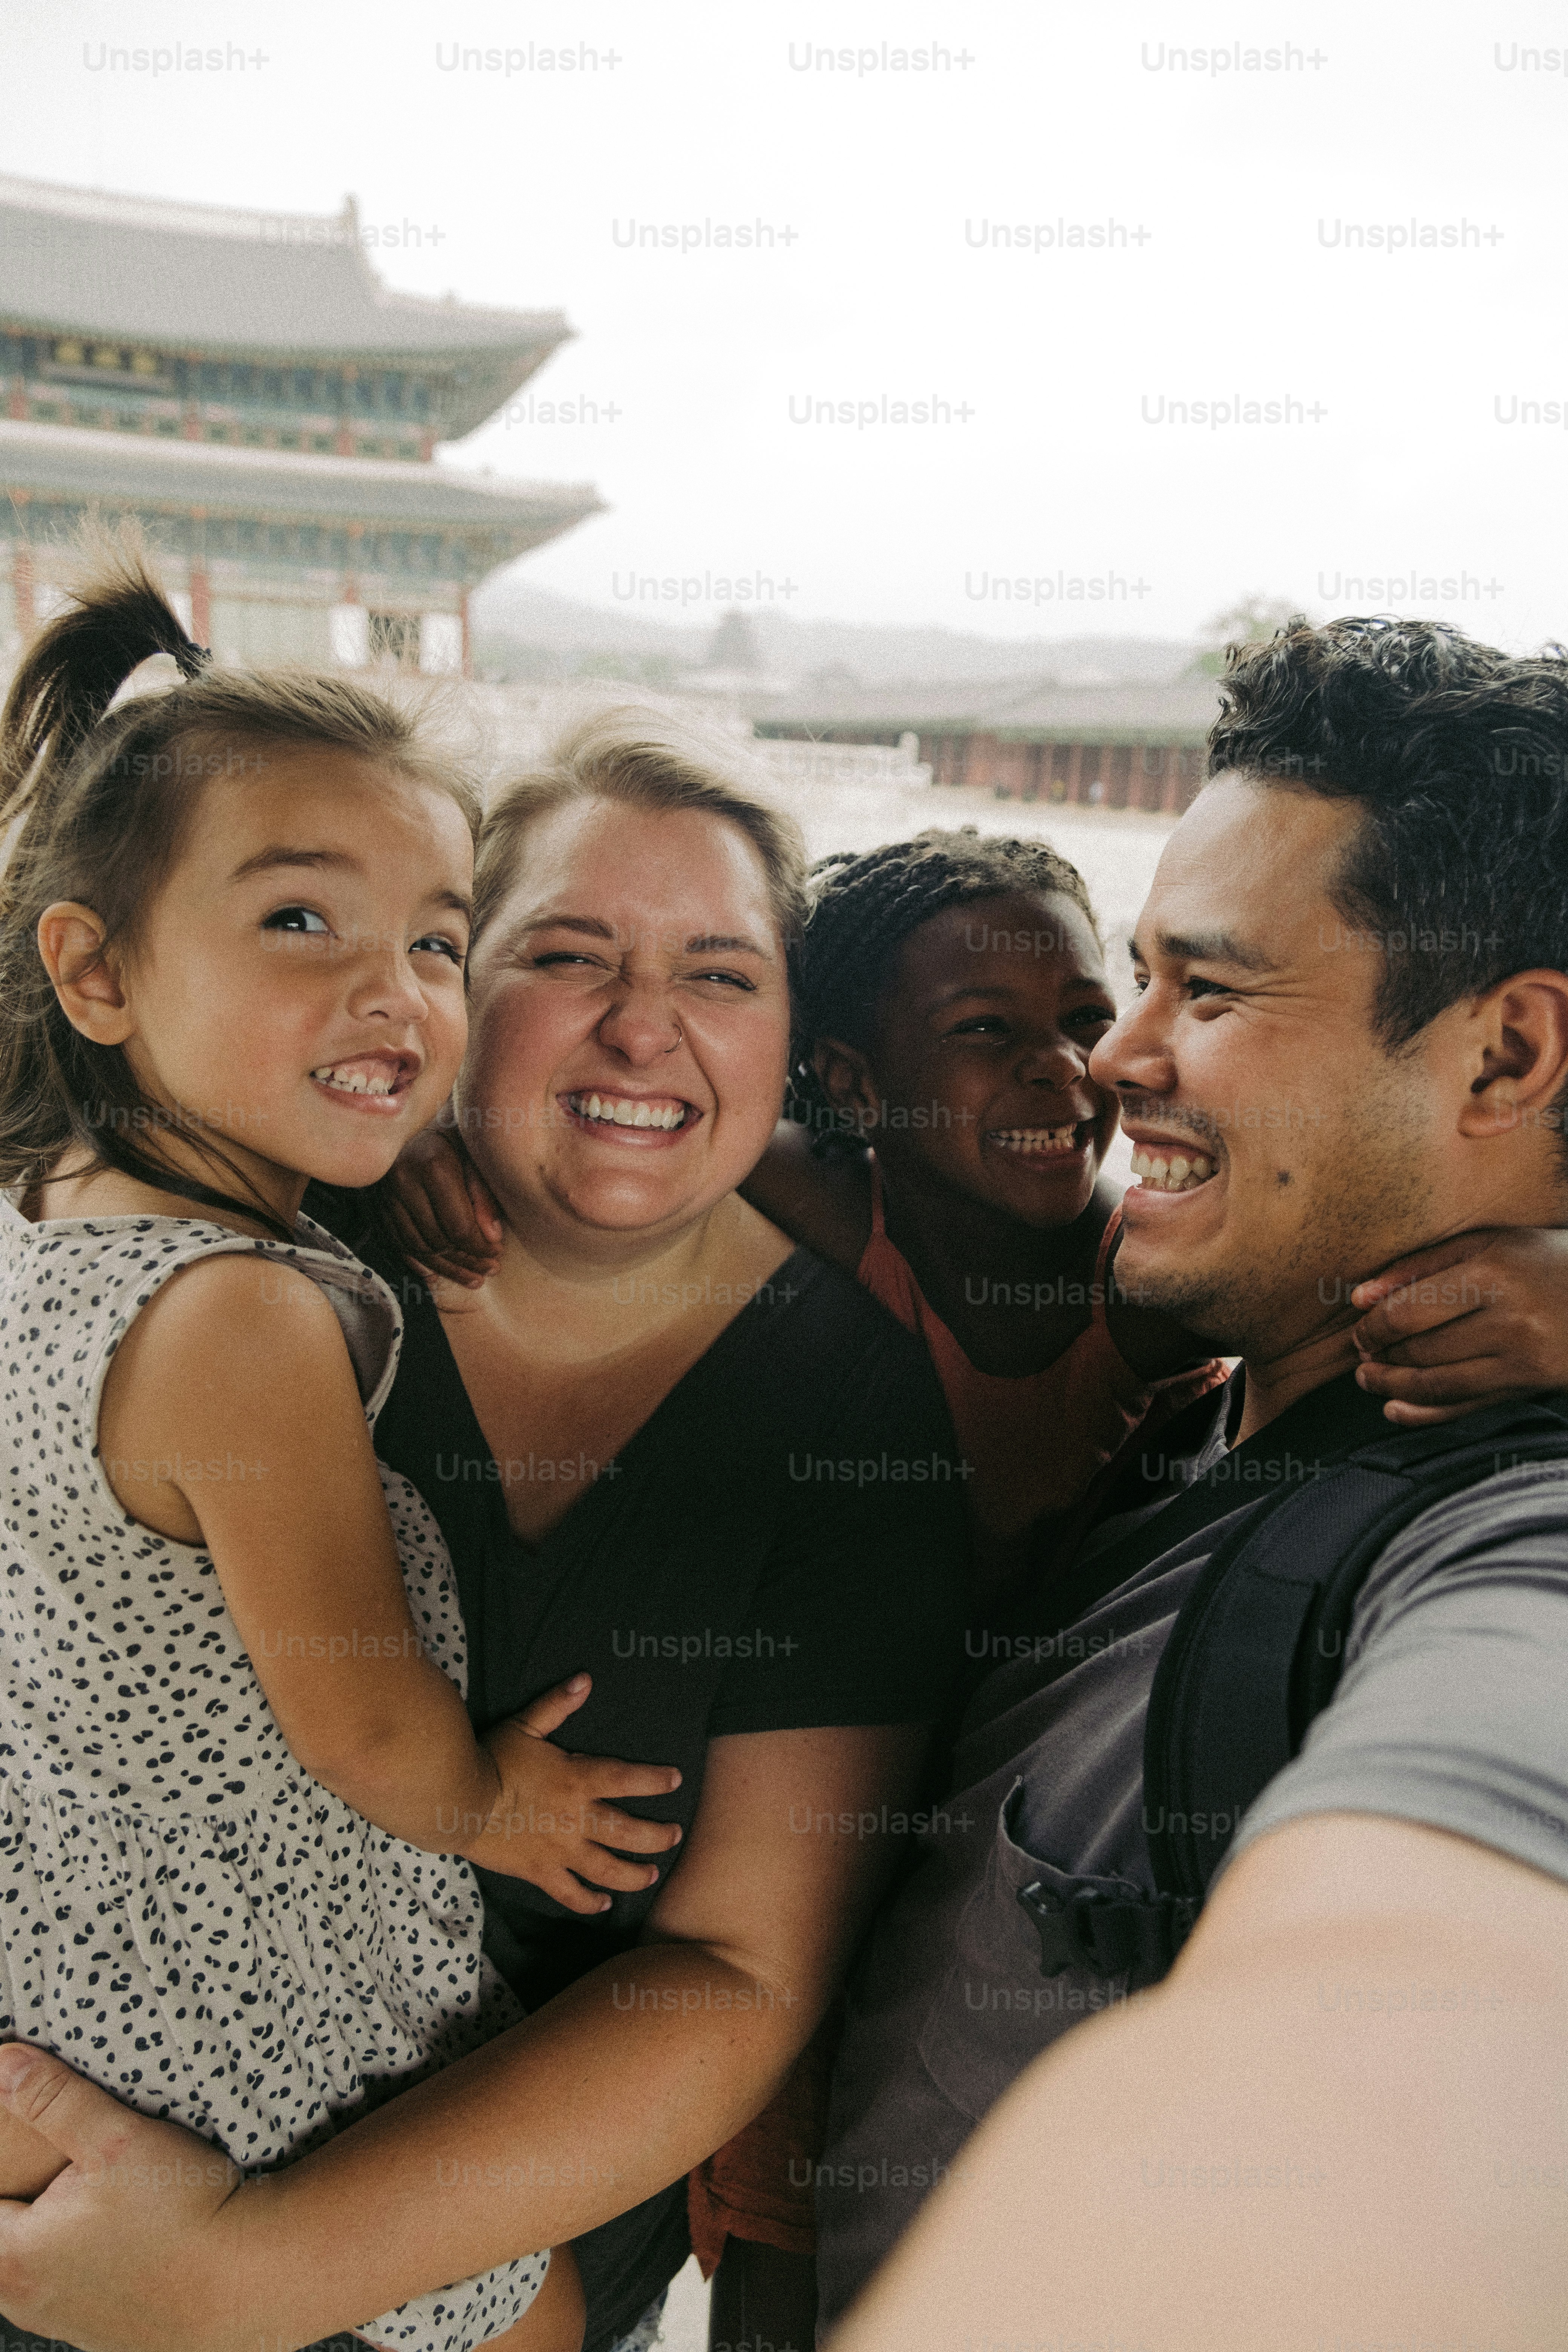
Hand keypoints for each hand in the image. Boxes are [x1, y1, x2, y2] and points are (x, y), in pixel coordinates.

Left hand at [0, 2041, 253, 2351]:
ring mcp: (64, 2321)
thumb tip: (4, 2064)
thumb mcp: (117, 2140)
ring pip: (30, 2265)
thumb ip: (53, 2101)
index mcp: (11, 2259)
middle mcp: (26, 2301)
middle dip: (18, 2194)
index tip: (18, 2145)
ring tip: (85, 2191)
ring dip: (45, 2229)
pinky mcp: (100, 2330)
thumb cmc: (183, 2216)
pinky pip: (67, 2287)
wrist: (248, 2281)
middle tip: (58, 2160)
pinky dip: (75, 2257)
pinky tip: (115, 2229)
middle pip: (0, 2234)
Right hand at [384, 1122, 502, 1288]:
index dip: (480, 1248)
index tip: (498, 1254)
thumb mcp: (477, 1157)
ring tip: (473, 1278)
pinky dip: (419, 1262)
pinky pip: (398, 1242)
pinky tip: (439, 1274)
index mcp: (432, 1164)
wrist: (421, 1120)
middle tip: (490, 1269)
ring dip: (446, 1268)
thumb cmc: (457, 1136)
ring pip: (417, 1247)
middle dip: (467, 1260)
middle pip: (437, 1240)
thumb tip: (493, 1240)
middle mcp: (402, 1180)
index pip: (458, 1226)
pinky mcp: (376, 1204)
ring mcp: (385, 1194)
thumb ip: (486, 1197)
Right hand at [460, 1673, 684, 1911]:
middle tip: (675, 1835)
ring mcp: (559, 1850)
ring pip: (607, 1869)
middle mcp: (575, 1819)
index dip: (655, 1779)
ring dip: (634, 1875)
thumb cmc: (491, 1759)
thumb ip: (556, 1705)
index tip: (676, 1779)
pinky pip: (570, 1894)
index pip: (627, 1779)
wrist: (457, 1801)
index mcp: (576, 1780)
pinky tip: (603, 1905)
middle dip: (657, 1836)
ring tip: (652, 1875)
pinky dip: (589, 1902)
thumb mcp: (525, 1725)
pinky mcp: (539, 1872)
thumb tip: (584, 1680)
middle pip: (628, 1832)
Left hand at [1350, 1225, 1567, 1424]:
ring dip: (1393, 1386)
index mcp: (1492, 1273)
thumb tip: (1360, 1297)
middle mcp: (1508, 1319)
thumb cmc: (1541, 1261)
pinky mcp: (1528, 1385)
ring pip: (1438, 1384)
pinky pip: (1466, 1407)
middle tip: (1362, 1354)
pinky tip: (1394, 1410)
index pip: (1408, 1312)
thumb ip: (1420, 1265)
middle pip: (1420, 1349)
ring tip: (1370, 1379)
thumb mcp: (1486, 1244)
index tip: (1359, 1329)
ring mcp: (1521, 1358)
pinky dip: (1424, 1414)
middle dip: (1380, 1356)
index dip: (1373, 1327)